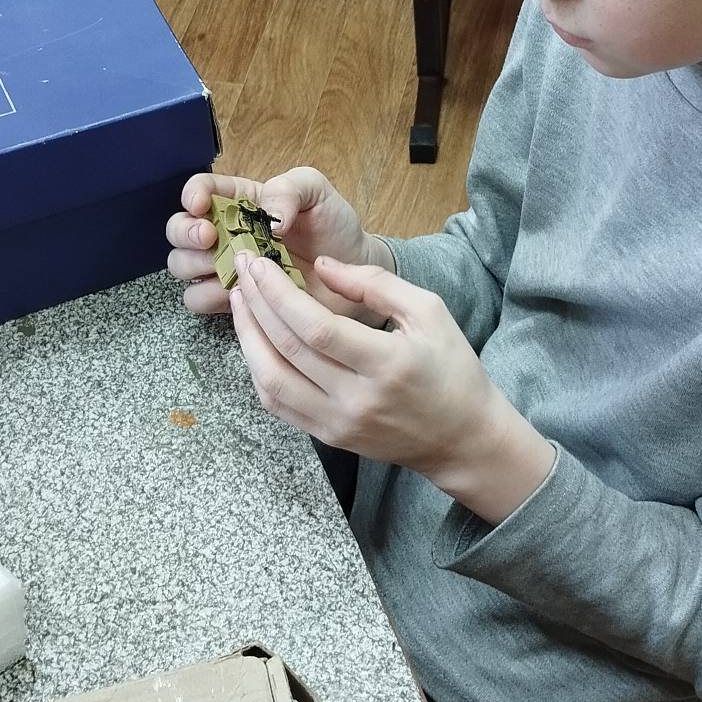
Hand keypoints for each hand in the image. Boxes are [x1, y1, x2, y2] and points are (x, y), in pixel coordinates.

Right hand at [165, 167, 392, 321]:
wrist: (355, 272)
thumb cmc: (334, 226)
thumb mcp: (316, 191)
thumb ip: (288, 189)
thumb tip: (266, 218)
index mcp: (240, 200)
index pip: (201, 189)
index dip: (193, 195)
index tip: (201, 205)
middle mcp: (225, 232)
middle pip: (178, 230)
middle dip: (185, 233)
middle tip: (210, 239)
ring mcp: (227, 267)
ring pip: (181, 266)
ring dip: (194, 265)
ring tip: (226, 267)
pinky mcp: (235, 299)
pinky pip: (199, 300)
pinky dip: (210, 296)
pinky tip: (237, 291)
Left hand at [228, 253, 556, 524]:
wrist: (461, 437)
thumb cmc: (450, 367)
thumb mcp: (429, 311)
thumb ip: (375, 283)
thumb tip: (320, 265)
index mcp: (388, 364)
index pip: (316, 328)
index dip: (279, 294)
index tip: (259, 263)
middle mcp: (357, 400)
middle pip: (288, 349)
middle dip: (257, 304)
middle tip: (241, 271)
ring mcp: (338, 424)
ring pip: (273, 380)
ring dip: (248, 337)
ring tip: (240, 301)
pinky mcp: (328, 437)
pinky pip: (278, 404)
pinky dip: (258, 368)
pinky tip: (254, 339)